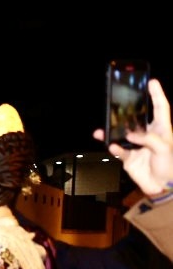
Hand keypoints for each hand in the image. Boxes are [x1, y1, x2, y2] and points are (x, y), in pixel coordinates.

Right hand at [96, 78, 172, 198]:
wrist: (162, 186)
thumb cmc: (169, 165)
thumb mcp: (164, 148)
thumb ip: (148, 139)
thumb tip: (129, 136)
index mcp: (162, 129)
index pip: (160, 108)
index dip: (157, 95)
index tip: (151, 82)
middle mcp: (148, 135)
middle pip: (136, 119)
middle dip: (126, 111)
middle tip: (116, 103)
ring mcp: (136, 146)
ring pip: (121, 135)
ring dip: (111, 132)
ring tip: (102, 129)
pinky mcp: (128, 158)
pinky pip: (117, 151)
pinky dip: (113, 149)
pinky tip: (111, 146)